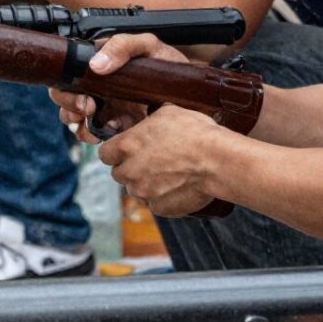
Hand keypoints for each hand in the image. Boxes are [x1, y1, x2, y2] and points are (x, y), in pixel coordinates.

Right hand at [48, 31, 184, 141]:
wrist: (192, 93)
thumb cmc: (169, 64)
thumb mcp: (148, 46)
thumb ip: (122, 46)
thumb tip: (96, 65)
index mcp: (100, 65)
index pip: (68, 76)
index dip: (66, 90)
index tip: (84, 98)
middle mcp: (97, 87)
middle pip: (66, 100)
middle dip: (69, 109)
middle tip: (88, 110)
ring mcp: (105, 107)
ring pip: (76, 120)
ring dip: (78, 126)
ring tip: (95, 129)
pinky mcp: (116, 125)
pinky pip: (95, 134)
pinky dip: (96, 136)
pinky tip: (113, 132)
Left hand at [97, 101, 232, 217]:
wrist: (218, 161)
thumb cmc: (196, 133)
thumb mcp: (168, 113)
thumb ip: (149, 123)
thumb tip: (148, 123)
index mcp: (127, 146)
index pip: (104, 154)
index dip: (116, 152)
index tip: (126, 151)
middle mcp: (130, 171)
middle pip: (119, 173)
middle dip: (131, 168)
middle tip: (152, 161)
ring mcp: (143, 192)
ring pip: (136, 190)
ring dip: (146, 184)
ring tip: (169, 174)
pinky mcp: (159, 208)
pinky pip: (154, 204)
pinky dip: (162, 198)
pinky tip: (178, 186)